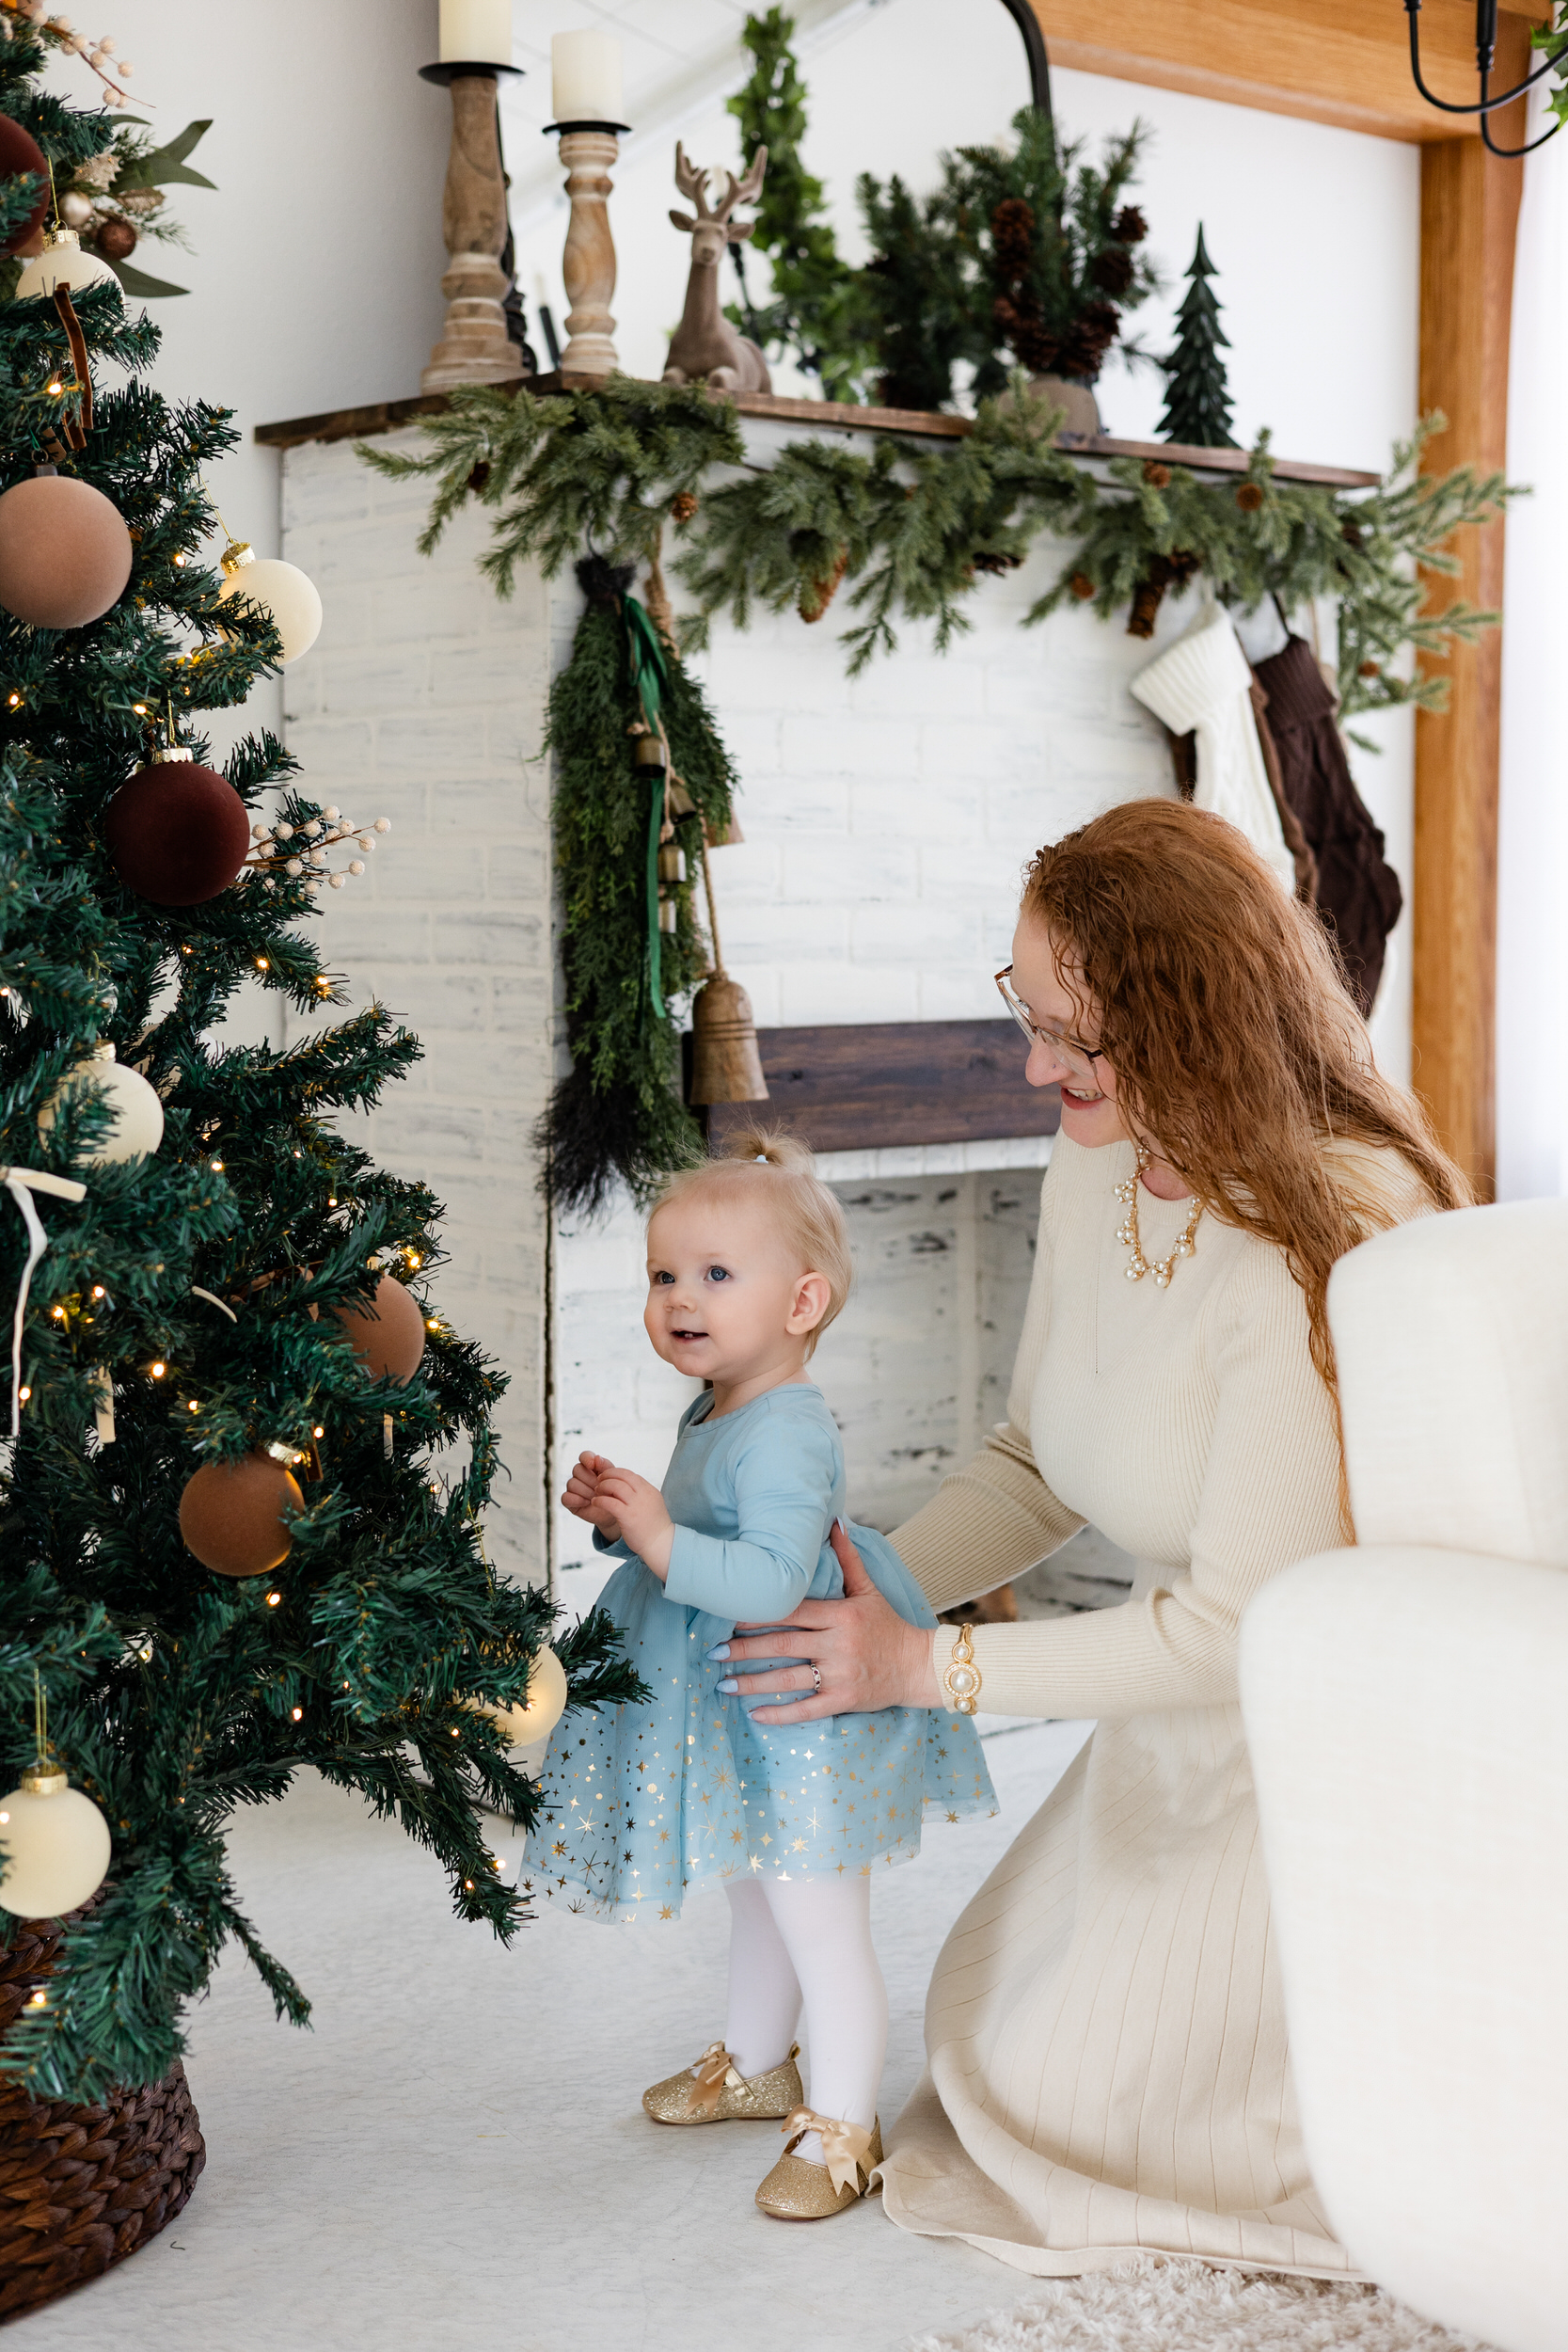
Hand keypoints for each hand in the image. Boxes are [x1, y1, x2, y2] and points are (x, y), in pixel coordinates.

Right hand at [561, 1450, 622, 1541]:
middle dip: (590, 1480)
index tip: (592, 1465)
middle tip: (600, 1489)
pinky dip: (576, 1499)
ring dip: (586, 1491)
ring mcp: (573, 1488)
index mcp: (591, 1467)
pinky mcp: (569, 1501)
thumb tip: (597, 1458)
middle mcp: (580, 1475)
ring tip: (596, 1497)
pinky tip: (587, 1502)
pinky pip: (565, 1497)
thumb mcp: (614, 1479)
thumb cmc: (614, 1494)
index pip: (584, 1456)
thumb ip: (606, 1467)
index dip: (586, 1458)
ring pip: (571, 1483)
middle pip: (577, 1469)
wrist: (614, 1513)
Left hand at [594, 1467, 674, 1579]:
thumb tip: (628, 1487)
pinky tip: (595, 1502)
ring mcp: (636, 1505)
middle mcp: (643, 1494)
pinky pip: (609, 1503)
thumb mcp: (652, 1503)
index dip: (615, 1473)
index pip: (629, 1474)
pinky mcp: (627, 1517)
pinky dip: (600, 1500)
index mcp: (649, 1490)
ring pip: (615, 1486)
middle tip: (599, 1482)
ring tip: (596, 1492)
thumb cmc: (654, 1527)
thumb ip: (641, 1494)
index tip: (607, 1478)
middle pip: (622, 1475)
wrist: (661, 1543)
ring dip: (602, 1486)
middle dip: (607, 1475)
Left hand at [717, 1523, 941, 1721]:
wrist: (918, 1665)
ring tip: (724, 1684)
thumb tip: (836, 1521)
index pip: (793, 1614)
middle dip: (746, 1650)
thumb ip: (849, 1559)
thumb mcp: (869, 1590)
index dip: (760, 1616)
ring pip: (789, 1679)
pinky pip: (807, 1710)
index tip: (730, 1619)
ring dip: (753, 1683)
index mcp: (841, 1616)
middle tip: (715, 1653)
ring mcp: (841, 1674)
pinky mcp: (844, 1700)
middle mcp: (838, 1645)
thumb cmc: (888, 1625)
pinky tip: (755, 1715)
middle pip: (784, 1646)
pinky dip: (780, 1715)